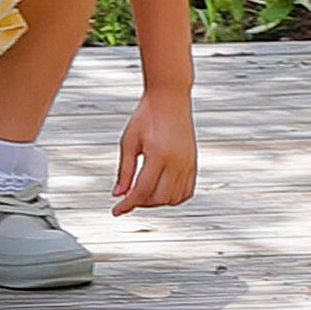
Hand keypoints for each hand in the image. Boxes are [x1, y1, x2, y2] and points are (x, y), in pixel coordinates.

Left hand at [113, 91, 197, 213]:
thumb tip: (118, 193)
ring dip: (157, 202)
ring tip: (143, 194)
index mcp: (159, 155)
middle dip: (141, 203)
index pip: (142, 190)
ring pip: (174, 198)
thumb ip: (124, 170)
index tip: (117, 211)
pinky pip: (186, 191)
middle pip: (159, 198)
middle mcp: (177, 161)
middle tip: (128, 198)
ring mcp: (188, 163)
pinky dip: (173, 198)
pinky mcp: (193, 163)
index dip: (128, 204)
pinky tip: (161, 192)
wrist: (169, 99)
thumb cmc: (147, 115)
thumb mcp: (128, 141)